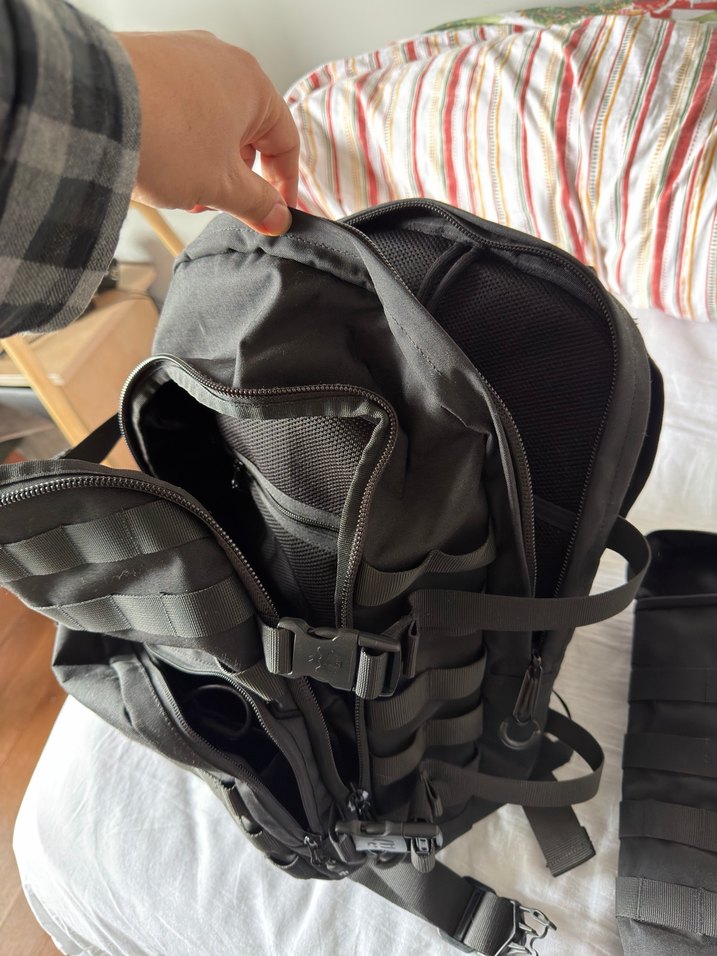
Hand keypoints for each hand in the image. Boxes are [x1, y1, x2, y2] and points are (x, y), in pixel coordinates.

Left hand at [117, 31, 297, 234]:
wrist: (89, 109)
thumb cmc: (162, 137)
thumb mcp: (221, 185)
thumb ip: (257, 204)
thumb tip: (276, 216)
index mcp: (252, 83)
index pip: (286, 142)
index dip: (285, 185)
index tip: (276, 212)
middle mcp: (220, 59)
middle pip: (247, 130)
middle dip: (237, 175)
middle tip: (221, 204)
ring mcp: (181, 56)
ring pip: (211, 121)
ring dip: (206, 161)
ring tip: (184, 187)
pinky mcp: (148, 61)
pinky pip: (178, 107)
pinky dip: (179, 140)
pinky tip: (160, 163)